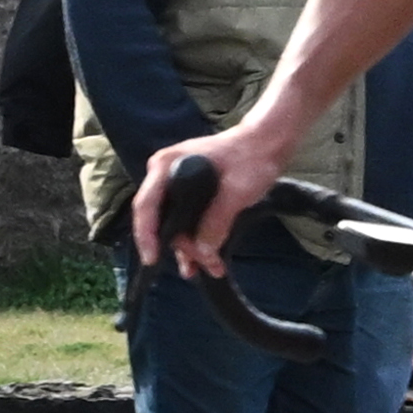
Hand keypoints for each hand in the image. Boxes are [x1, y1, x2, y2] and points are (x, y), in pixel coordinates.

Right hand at [134, 118, 300, 280]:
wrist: (266, 143)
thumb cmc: (251, 157)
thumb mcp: (237, 190)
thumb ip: (218, 219)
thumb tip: (202, 251)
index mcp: (166, 167)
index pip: (146, 206)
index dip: (146, 235)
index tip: (152, 259)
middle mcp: (164, 176)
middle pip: (161, 221)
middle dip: (182, 247)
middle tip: (205, 264)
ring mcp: (175, 185)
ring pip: (175, 225)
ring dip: (192, 249)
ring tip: (211, 268)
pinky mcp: (189, 194)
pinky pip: (186, 221)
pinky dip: (197, 240)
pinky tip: (208, 260)